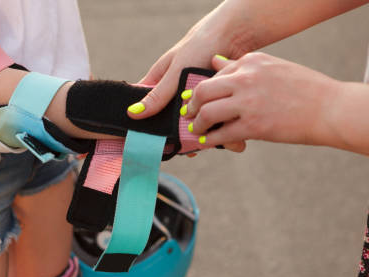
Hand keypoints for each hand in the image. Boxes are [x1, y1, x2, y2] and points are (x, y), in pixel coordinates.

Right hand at [126, 25, 246, 153]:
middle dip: (179, 134)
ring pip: (193, 121)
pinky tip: (220, 135)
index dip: (147, 126)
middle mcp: (175, 92)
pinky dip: (216, 124)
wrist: (235, 35)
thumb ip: (158, 94)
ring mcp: (195, 97)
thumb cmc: (199, 45)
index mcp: (160, 83)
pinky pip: (211, 117)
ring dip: (199, 131)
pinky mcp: (213, 100)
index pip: (148, 108)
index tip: (151, 143)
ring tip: (205, 144)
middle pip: (172, 121)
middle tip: (184, 149)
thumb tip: (133, 113)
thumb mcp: (176, 72)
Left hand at [184, 53, 339, 147]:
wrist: (331, 109)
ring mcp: (249, 102)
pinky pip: (221, 134)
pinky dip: (209, 140)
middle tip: (189, 115)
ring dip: (197, 124)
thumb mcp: (272, 68)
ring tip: (197, 130)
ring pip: (207, 113)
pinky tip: (207, 143)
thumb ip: (242, 66)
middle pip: (203, 91)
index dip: (203, 90)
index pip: (215, 74)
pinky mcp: (253, 126)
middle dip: (192, 106)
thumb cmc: (305, 90)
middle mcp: (246, 78)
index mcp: (251, 62)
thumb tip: (215, 62)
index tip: (197, 100)